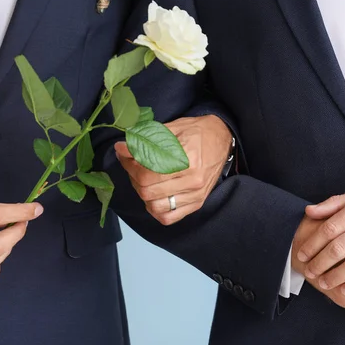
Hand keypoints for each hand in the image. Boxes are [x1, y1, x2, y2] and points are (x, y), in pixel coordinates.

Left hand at [116, 115, 232, 225]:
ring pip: (155, 206)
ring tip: (144, 181)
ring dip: (143, 195)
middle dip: (133, 178)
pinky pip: (169, 217)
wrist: (222, 138)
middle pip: (148, 191)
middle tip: (132, 166)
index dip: (128, 164)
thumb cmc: (197, 131)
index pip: (146, 173)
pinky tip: (155, 197)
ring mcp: (195, 195)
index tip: (123, 153)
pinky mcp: (197, 203)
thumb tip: (121, 148)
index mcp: (187, 160)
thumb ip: (147, 138)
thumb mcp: (173, 128)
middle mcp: (193, 181)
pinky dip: (156, 210)